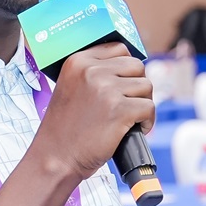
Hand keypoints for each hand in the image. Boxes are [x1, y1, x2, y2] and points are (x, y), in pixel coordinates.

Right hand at [34, 44, 153, 180]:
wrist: (56, 158)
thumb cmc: (65, 128)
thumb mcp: (70, 88)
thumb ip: (93, 73)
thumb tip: (127, 66)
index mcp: (78, 61)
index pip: (119, 48)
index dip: (126, 69)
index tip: (123, 86)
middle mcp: (92, 71)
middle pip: (137, 65)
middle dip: (137, 86)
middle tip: (128, 104)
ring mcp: (106, 89)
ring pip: (146, 86)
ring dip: (142, 103)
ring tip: (129, 119)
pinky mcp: (120, 110)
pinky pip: (149, 107)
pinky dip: (147, 121)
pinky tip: (135, 129)